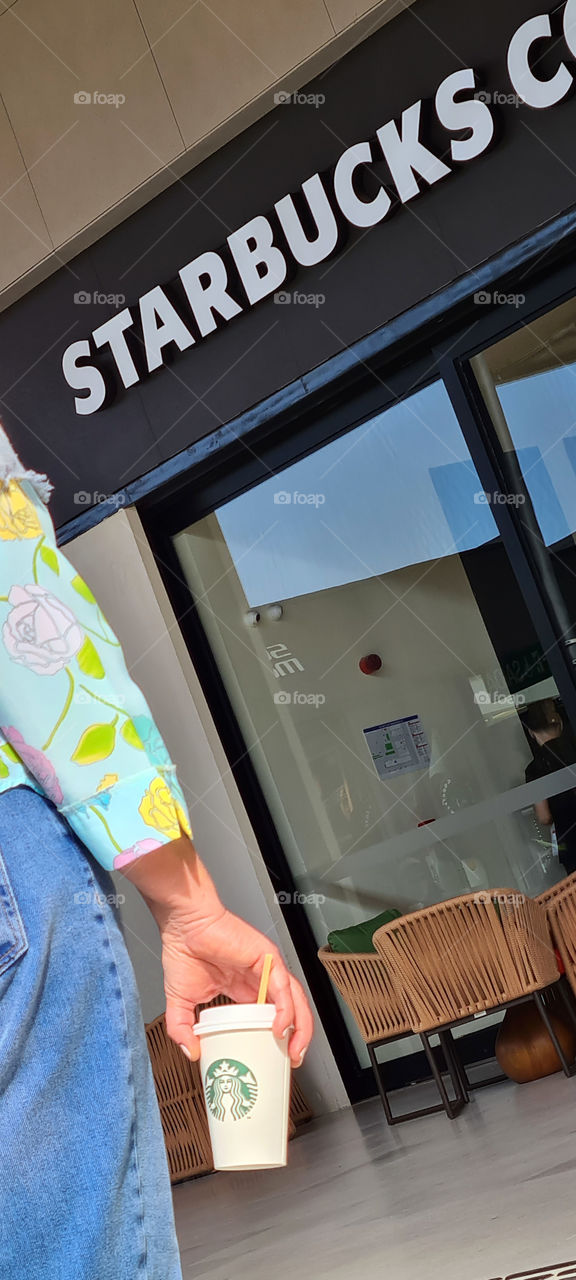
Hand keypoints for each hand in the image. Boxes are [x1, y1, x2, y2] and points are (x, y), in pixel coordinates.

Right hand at [158, 903, 313, 1066]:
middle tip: (292, 1060)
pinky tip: (280, 1026)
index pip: (271, 1017)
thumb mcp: (181, 1001)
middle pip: (291, 1010)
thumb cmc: (184, 951)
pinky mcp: (267, 958)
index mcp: (244, 990)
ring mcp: (266, 969)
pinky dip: (286, 1008)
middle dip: (297, 1037)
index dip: (278, 1039)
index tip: (275, 1059)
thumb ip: (183, 1028)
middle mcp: (260, 980)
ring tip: (294, 1050)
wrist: (183, 925)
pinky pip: (283, 986)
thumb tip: (190, 1053)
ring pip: (295, 1000)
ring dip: (300, 1027)